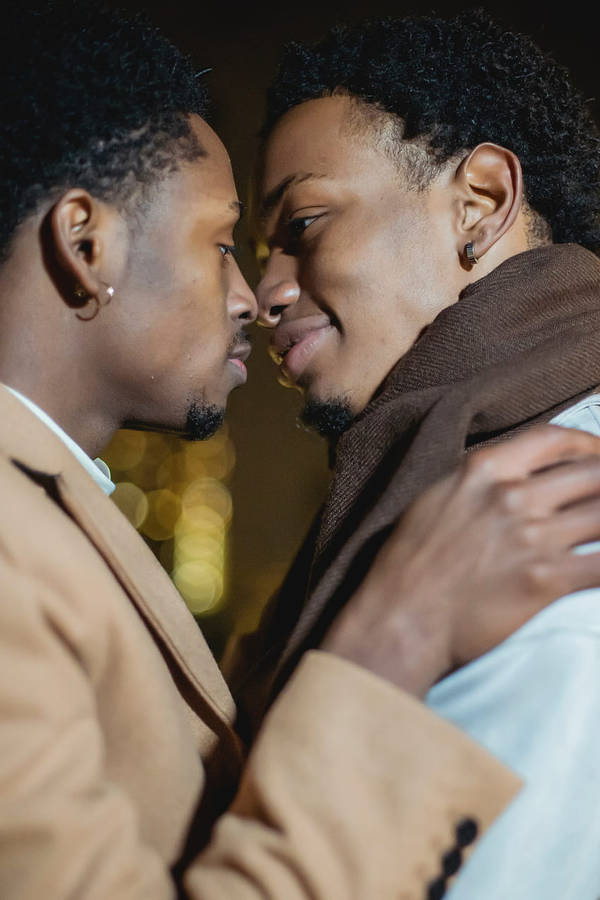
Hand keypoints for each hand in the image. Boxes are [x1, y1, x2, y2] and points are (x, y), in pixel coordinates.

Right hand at [323, 425, 599, 696]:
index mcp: (484, 469)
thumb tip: (514, 477)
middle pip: (592, 473)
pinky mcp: (547, 580)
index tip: (596, 454)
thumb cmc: (410, 562)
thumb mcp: (436, 498)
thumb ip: (479, 481)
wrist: (401, 618)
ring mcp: (532, 536)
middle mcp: (512, 496)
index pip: (553, 439)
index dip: (587, 444)